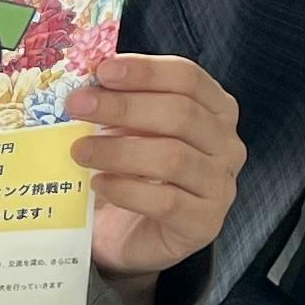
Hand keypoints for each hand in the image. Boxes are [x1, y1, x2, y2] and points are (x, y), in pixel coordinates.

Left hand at [66, 55, 242, 304]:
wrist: (134, 233)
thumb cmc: (135, 169)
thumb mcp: (130, 128)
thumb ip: (120, 103)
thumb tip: (88, 84)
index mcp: (216, 109)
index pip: (188, 78)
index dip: (145, 71)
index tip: (102, 71)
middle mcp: (227, 145)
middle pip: (181, 115)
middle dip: (124, 107)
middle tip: (77, 106)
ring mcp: (221, 186)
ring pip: (173, 158)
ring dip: (118, 150)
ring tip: (80, 150)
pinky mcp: (205, 224)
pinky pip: (166, 202)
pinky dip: (126, 189)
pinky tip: (99, 184)